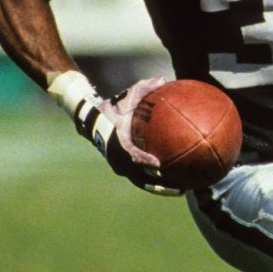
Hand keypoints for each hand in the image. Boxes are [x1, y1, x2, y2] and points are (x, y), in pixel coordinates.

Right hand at [69, 74, 181, 195]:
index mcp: (119, 142)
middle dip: (159, 184)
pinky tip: (174, 182)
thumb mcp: (127, 96)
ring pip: (142, 181)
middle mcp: (119, 158)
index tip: (159, 166)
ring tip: (180, 191)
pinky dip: (157, 182)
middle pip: (140, 177)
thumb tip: (163, 79)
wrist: (92, 119)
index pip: (131, 154)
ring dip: (161, 188)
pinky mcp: (123, 168)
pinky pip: (142, 177)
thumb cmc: (113, 107)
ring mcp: (120, 165)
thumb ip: (145, 88)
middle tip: (178, 188)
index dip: (144, 161)